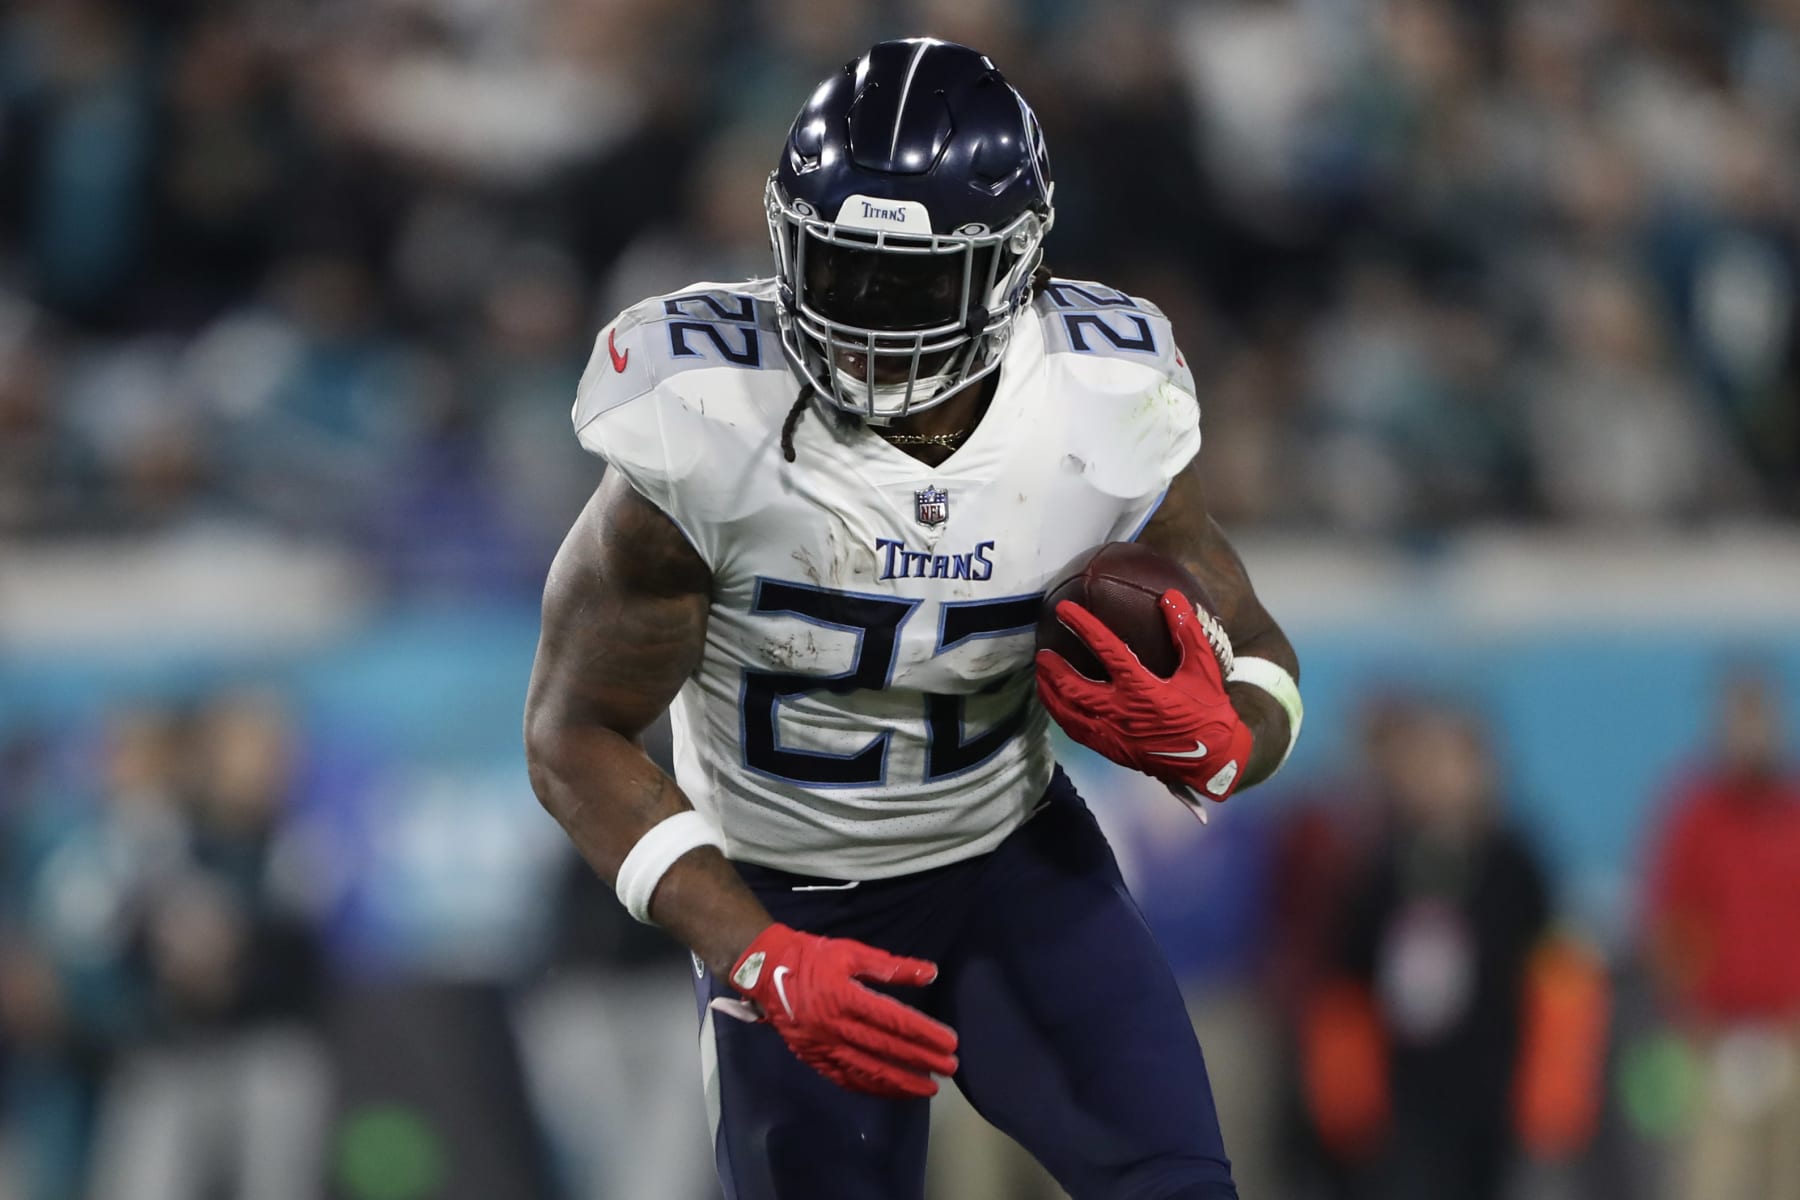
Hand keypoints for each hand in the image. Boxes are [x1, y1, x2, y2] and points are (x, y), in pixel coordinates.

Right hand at [710, 923, 958, 1098]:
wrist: (766, 971)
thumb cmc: (812, 957)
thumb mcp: (852, 952)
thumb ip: (892, 966)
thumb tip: (930, 973)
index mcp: (845, 997)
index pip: (894, 1021)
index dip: (924, 1034)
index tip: (949, 1043)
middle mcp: (834, 1027)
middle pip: (885, 1049)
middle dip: (921, 1061)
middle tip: (949, 1069)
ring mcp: (823, 1047)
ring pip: (867, 1071)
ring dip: (901, 1082)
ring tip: (928, 1088)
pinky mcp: (814, 1058)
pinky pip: (846, 1079)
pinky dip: (872, 1087)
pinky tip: (892, 1091)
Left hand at [1035, 589, 1252, 800]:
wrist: (1212, 761)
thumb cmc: (1208, 712)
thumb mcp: (1203, 669)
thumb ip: (1187, 632)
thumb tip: (1171, 597)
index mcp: (1143, 689)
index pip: (1106, 650)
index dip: (1083, 627)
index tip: (1064, 610)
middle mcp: (1122, 713)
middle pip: (1074, 687)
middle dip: (1053, 668)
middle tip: (1042, 652)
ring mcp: (1112, 735)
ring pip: (1068, 713)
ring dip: (1050, 692)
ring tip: (1041, 676)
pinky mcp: (1110, 750)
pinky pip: (1075, 731)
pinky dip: (1060, 714)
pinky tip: (1055, 703)